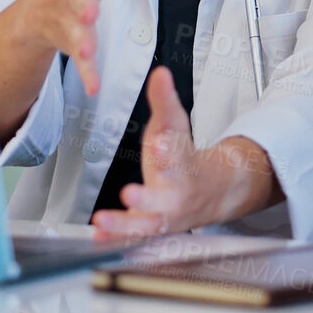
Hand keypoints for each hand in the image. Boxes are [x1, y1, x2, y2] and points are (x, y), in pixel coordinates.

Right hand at [3, 0, 136, 96]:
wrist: (36, 12)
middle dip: (83, 1)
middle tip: (90, 6)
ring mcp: (67, 20)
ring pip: (74, 32)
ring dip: (81, 40)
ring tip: (88, 51)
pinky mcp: (69, 43)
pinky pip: (79, 62)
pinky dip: (87, 74)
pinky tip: (95, 87)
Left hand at [90, 69, 278, 239]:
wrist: (214, 191)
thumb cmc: (186, 157)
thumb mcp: (175, 126)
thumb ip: (164, 101)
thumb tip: (160, 73)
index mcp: (184, 165)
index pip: (178, 156)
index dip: (169, 151)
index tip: (161, 144)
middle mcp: (177, 194)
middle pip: (164, 198)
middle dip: (147, 197)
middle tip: (130, 193)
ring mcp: (167, 216)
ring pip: (148, 225)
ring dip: (126, 225)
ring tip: (103, 219)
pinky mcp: (154, 231)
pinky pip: (136, 239)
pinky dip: (117, 239)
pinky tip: (98, 235)